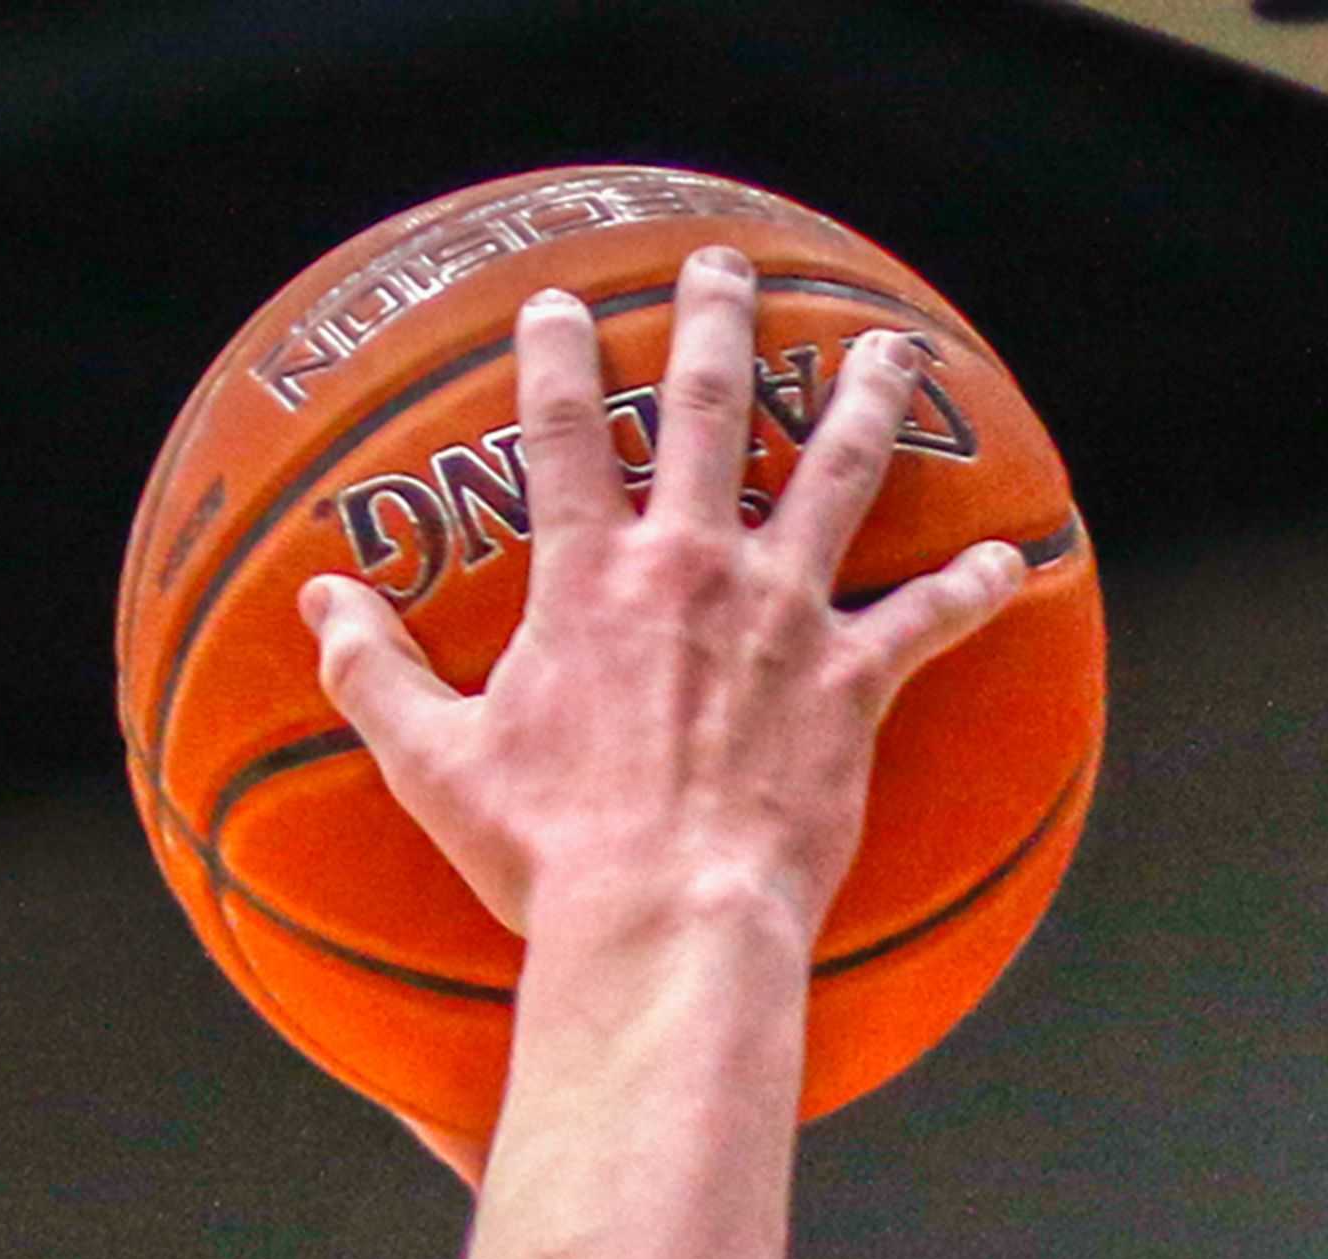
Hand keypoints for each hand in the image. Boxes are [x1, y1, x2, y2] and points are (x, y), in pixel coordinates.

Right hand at [300, 253, 1025, 958]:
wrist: (664, 918)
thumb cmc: (546, 854)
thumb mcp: (436, 765)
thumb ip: (375, 676)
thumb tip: (318, 608)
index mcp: (591, 580)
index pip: (564, 436)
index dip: (557, 360)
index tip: (560, 308)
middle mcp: (694, 567)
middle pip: (710, 409)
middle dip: (716, 325)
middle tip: (724, 271)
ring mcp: (782, 615)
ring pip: (836, 474)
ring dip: (865, 402)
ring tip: (885, 351)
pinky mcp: (848, 682)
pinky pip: (925, 621)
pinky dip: (969, 590)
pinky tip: (1009, 562)